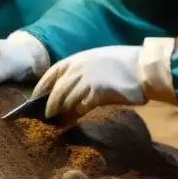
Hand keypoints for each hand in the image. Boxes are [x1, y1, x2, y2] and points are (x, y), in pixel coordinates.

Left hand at [33, 46, 147, 119]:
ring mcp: (87, 80)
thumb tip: (69, 86)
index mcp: (78, 58)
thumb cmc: (124, 63)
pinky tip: (77, 118)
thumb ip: (83, 70)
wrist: (143, 67)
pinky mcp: (96, 93)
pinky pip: (82, 106)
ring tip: (60, 121)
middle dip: (50, 104)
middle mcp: (79, 68)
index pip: (52, 72)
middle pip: (57, 89)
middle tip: (46, 116)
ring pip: (67, 99)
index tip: (34, 97)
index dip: (42, 85)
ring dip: (63, 111)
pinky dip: (78, 113)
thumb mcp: (98, 60)